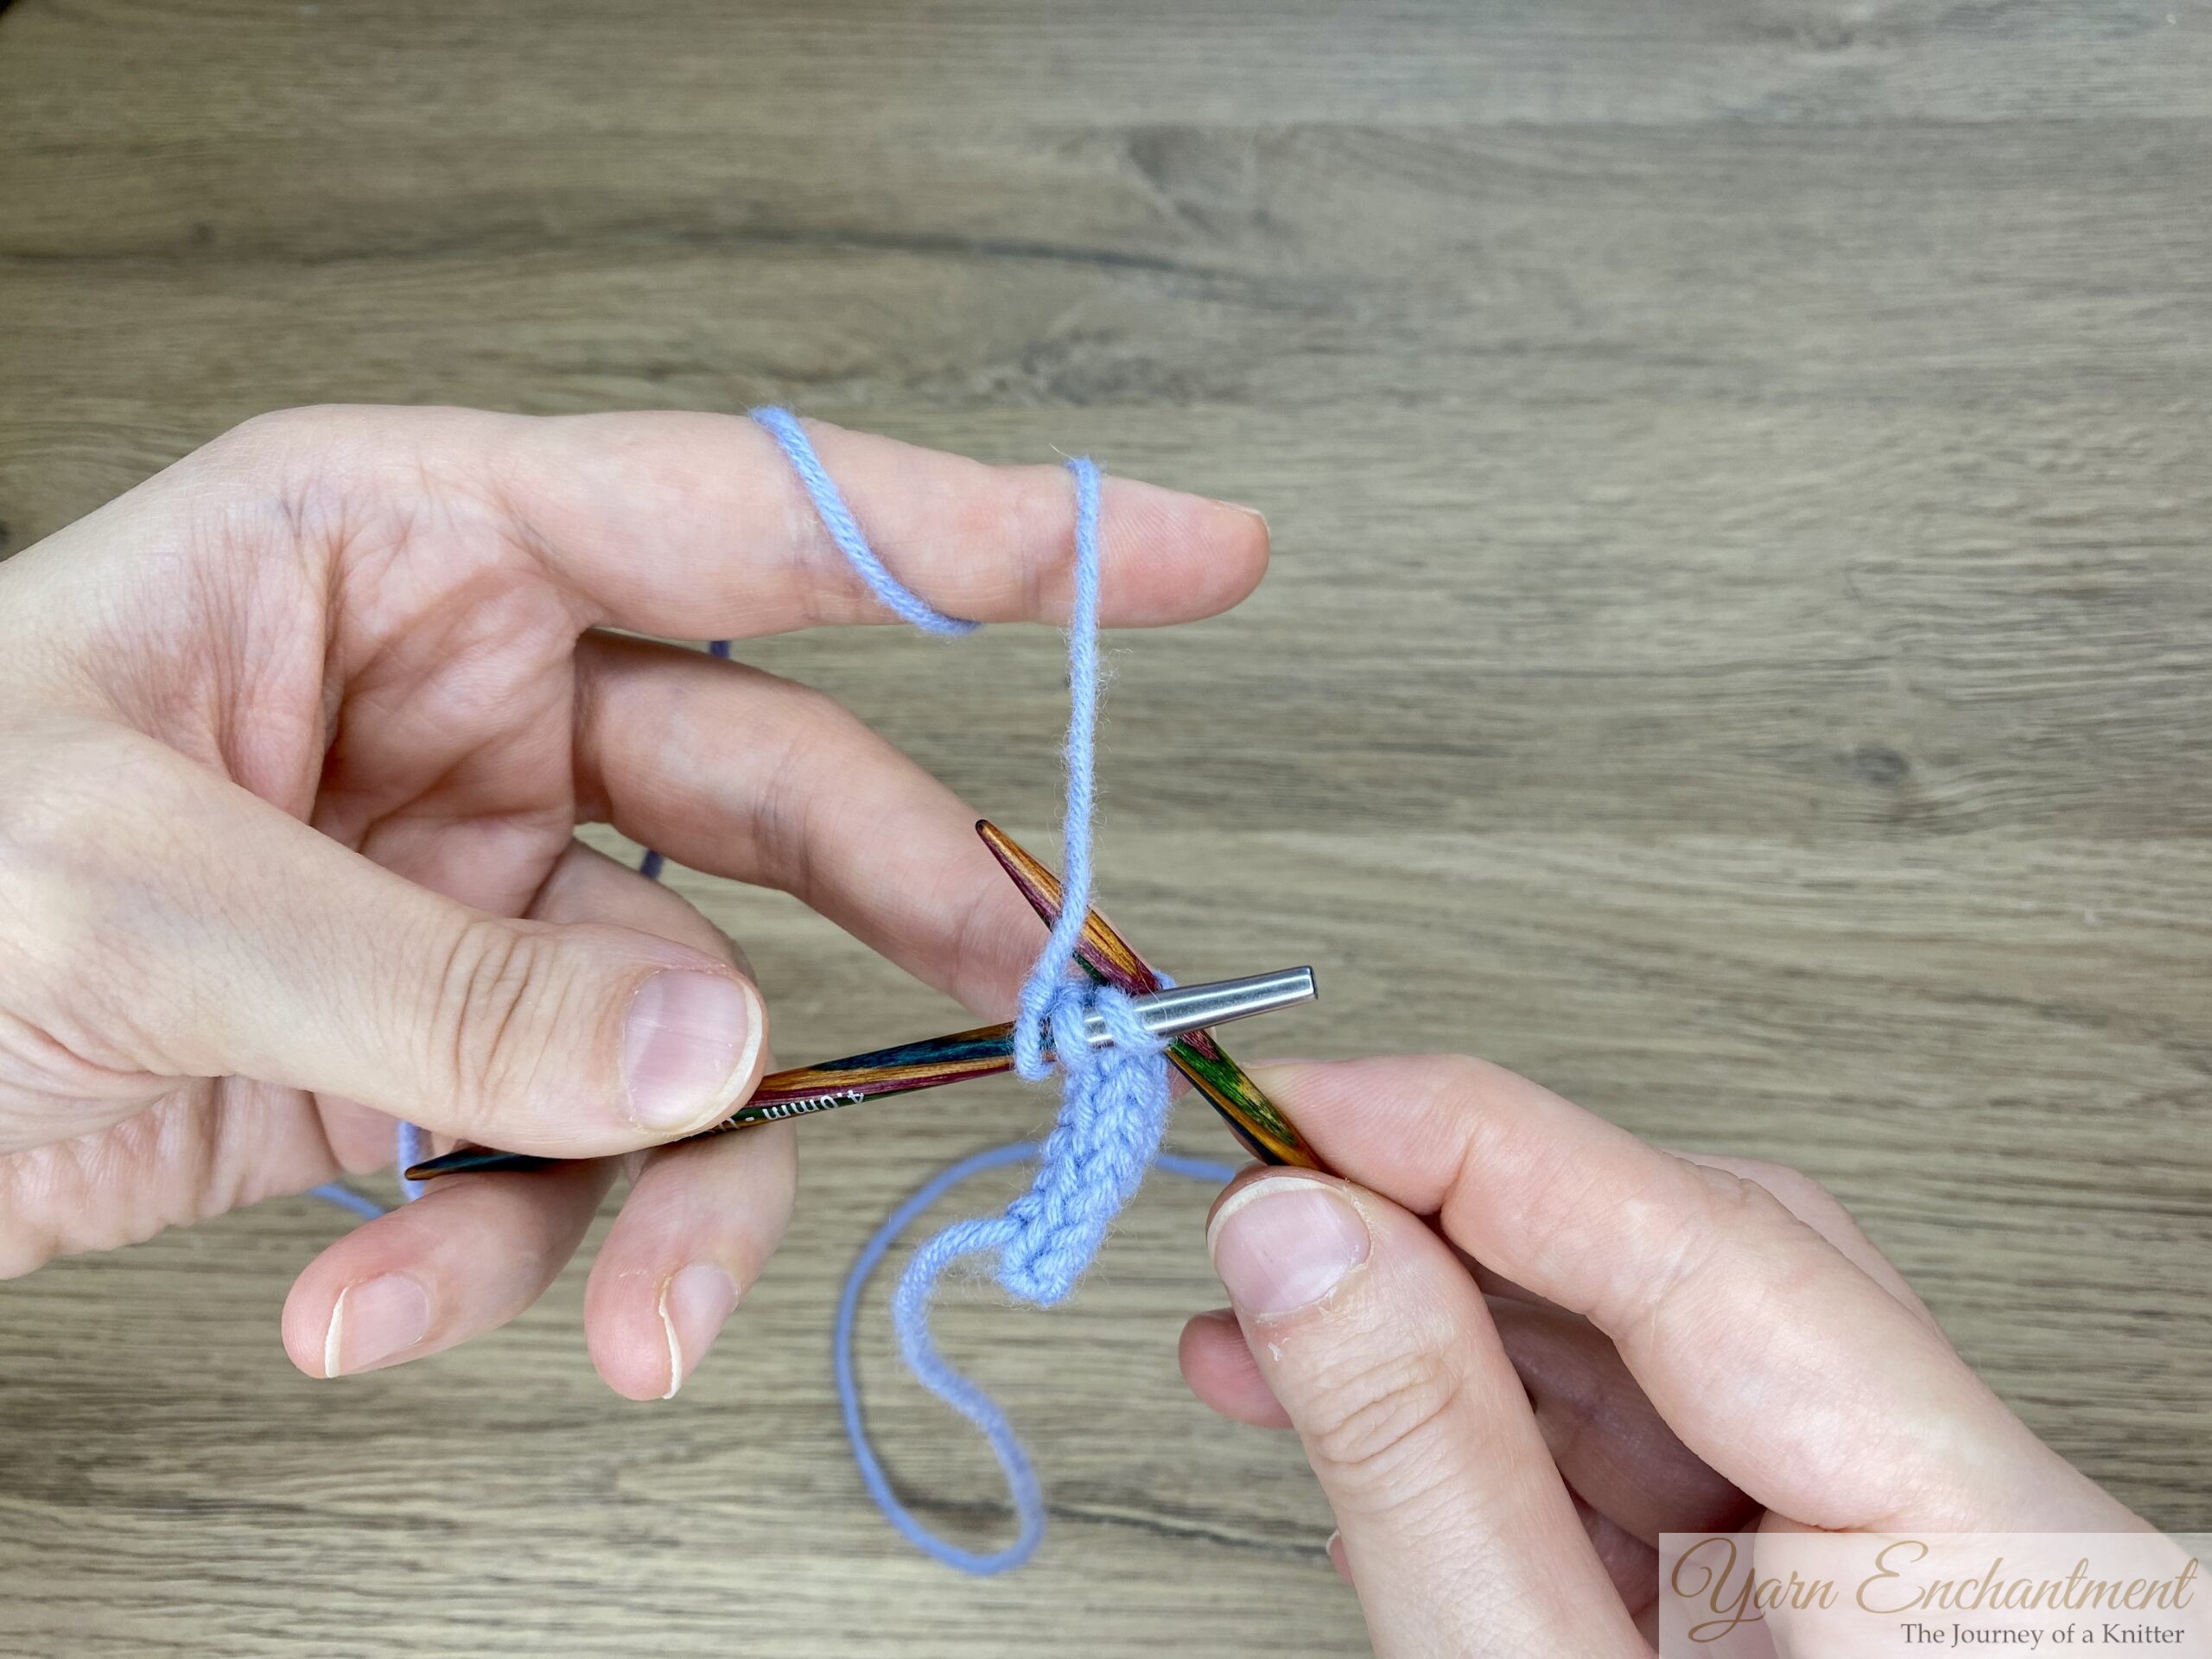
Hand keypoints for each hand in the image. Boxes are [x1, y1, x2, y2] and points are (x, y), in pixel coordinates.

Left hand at [0, 404, 1265, 1396]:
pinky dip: (493, 1256)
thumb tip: (712, 1058)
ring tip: (622, 1319)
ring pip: (686, 1023)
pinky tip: (366, 1306)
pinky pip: (552, 1152)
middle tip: (1032, 1009)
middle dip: (906, 916)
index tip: (1185, 554)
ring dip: (670, 1189)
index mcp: (406, 547)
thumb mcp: (126, 891)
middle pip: (775, 793)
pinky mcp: (433, 1050)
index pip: (754, 513)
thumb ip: (437, 984)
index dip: (996, 528)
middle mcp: (468, 703)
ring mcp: (467, 885)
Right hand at [1180, 1057, 2144, 1654]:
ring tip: (1259, 1322)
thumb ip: (1424, 1463)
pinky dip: (1497, 1412)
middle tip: (1261, 1196)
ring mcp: (1918, 1554)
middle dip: (1457, 1217)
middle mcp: (1998, 1527)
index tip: (1291, 1105)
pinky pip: (1657, 1444)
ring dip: (1453, 1314)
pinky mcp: (1830, 1586)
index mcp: (2003, 1564)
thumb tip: (1299, 1237)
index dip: (1472, 1140)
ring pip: (1665, 1345)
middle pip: (1702, 1262)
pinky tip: (1360, 1402)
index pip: (1712, 1243)